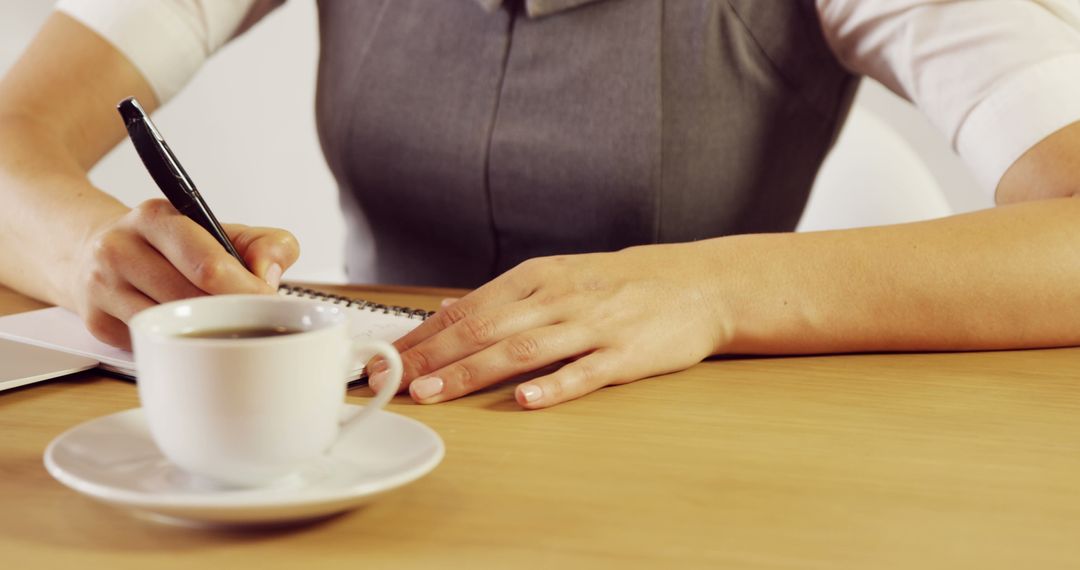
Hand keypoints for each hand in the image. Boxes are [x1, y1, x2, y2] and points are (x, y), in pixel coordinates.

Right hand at [74, 199, 298, 348]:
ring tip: (219, 322)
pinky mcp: (97, 323)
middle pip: (190, 299)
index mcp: (155, 218)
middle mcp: (119, 249)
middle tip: (249, 316)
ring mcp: (102, 288)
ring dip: (203, 330)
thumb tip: (267, 277)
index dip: (245, 289)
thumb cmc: (174, 244)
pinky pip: (151, 343)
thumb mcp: (222, 229)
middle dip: (228, 311)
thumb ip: (265, 244)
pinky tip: (184, 329)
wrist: (98, 249)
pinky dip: (176, 341)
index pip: (207, 264)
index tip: (266, 301)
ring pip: (168, 325)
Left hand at [368, 242, 727, 408]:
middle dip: (431, 358)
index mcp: (535, 279)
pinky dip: (553, 386)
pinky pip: (584, 372)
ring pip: (522, 350)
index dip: (421, 338)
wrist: (695, 283)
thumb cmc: (619, 284)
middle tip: (391, 382)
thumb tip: (445, 311)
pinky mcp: (624, 355)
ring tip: (436, 393)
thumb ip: (502, 299)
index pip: (465, 310)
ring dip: (474, 372)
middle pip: (483, 329)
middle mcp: (556, 299)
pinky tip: (525, 401)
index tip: (383, 362)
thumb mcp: (556, 277)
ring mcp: (590, 326)